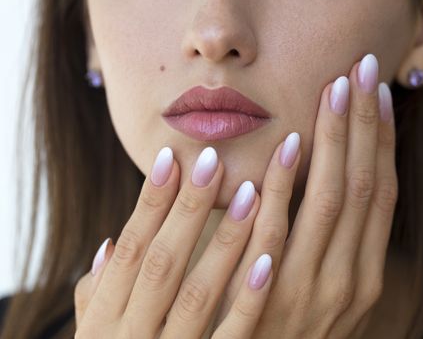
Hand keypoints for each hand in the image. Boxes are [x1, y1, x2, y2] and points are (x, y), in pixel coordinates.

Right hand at [74, 146, 276, 337]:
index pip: (131, 249)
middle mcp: (134, 335)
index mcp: (107, 320)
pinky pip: (232, 335)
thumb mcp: (99, 335)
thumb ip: (102, 295)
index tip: (172, 156)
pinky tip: (268, 258)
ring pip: (200, 292)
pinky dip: (248, 298)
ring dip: (226, 240)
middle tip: (215, 159)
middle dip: (189, 208)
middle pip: (163, 261)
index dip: (149, 202)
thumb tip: (110, 244)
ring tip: (252, 191)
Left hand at [214, 53, 397, 337]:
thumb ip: (332, 247)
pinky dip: (285, 187)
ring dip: (334, 143)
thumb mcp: (327, 292)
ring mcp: (313, 290)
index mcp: (367, 275)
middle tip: (360, 72)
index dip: (384, 142)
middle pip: (364, 187)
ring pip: (332, 201)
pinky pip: (279, 232)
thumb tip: (331, 184)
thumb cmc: (294, 330)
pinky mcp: (270, 299)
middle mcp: (351, 280)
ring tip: (332, 91)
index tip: (378, 95)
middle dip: (364, 126)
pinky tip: (286, 145)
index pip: (383, 195)